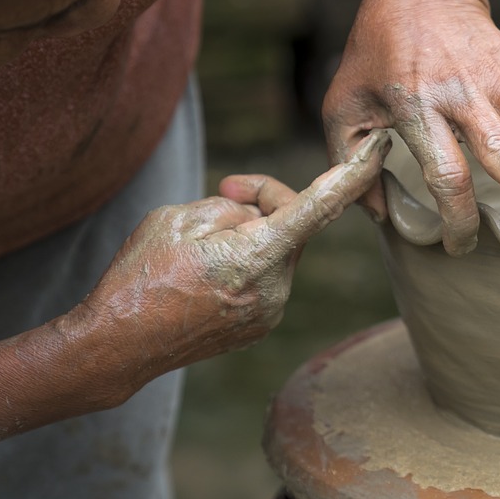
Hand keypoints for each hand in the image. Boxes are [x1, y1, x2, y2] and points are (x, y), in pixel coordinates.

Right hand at [78, 131, 389, 394]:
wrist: (116, 348)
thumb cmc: (139, 276)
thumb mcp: (177, 218)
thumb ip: (231, 208)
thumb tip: (259, 214)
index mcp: (254, 256)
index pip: (319, 206)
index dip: (354, 174)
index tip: (382, 151)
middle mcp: (274, 288)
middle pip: (294, 222)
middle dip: (266, 201)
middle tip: (226, 190)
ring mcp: (271, 312)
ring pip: (281, 250)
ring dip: (255, 235)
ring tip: (203, 248)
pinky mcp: (262, 325)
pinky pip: (270, 276)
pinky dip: (251, 262)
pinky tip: (209, 275)